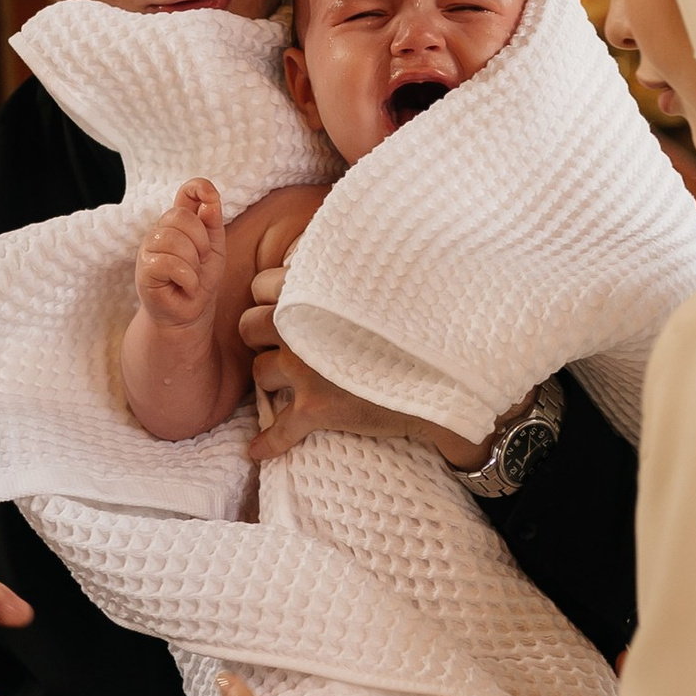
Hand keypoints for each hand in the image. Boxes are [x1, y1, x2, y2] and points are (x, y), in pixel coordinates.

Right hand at [137, 180, 226, 326]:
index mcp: (180, 223)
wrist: (188, 314)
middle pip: (180, 216)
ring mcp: (149, 247)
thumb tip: (210, 200)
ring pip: (173, 239)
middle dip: (200, 242)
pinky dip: (186, 278)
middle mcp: (161, 230)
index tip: (211, 195)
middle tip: (200, 263)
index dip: (198, 187)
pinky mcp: (144, 268)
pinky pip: (168, 262)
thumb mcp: (215, 250)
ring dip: (192, 263)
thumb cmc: (200, 282)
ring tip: (192, 277)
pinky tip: (186, 287)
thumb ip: (212, 223)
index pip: (186, 192)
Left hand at [237, 275, 492, 468]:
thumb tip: (339, 246)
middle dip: (260, 335)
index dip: (271, 297)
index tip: (285, 305)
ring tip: (287, 384)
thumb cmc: (419, 319)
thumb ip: (349, 268)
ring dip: (270, 379)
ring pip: (259, 373)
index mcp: (314, 289)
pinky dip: (267, 442)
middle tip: (282, 343)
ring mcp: (305, 369)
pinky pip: (279, 431)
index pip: (261, 285)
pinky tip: (257, 449)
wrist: (446, 368)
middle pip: (249, 327)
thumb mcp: (382, 279)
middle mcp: (302, 326)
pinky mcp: (317, 409)